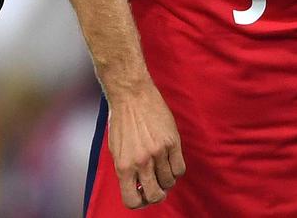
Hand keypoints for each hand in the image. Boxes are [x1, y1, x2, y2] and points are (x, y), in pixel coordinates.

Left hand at [107, 81, 185, 208]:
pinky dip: (176, 169)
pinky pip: (180, 169)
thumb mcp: (116, 149)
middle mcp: (141, 162)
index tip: (142, 195)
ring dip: (167, 179)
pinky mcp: (172, 142)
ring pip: (170, 182)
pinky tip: (170, 160)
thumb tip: (137, 188)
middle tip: (156, 185)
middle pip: (155, 196)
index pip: (132, 200)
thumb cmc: (121, 120)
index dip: (139, 202)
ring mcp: (158, 152)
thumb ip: (126, 170)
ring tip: (162, 167)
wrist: (131, 94)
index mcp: (123, 166)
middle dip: (157, 194)